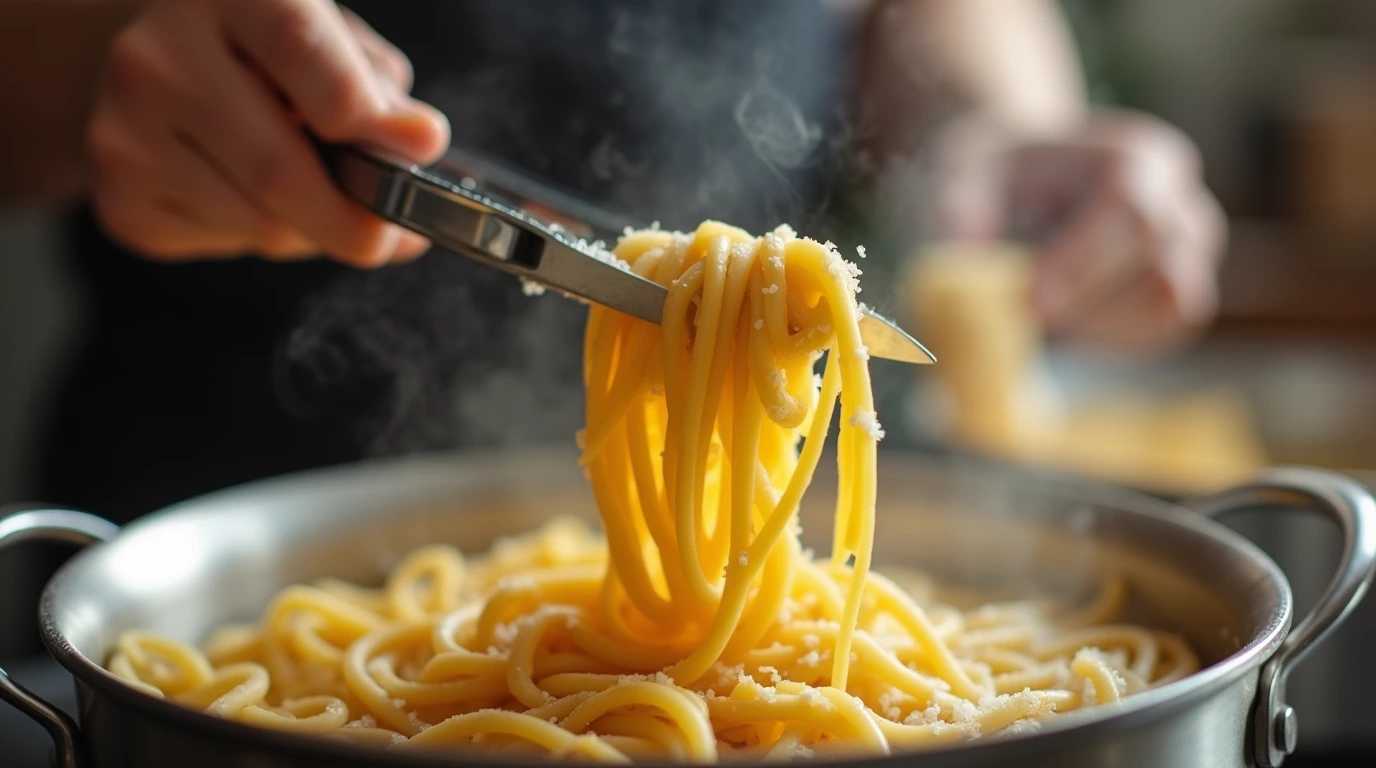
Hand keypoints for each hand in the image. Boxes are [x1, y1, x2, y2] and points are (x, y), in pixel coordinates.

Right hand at [86, 0, 449, 266]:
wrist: (166, 68)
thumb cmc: (274, 58)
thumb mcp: (335, 47)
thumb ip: (378, 92)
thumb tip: (419, 143)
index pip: (299, 50)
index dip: (366, 115)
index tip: (420, 148)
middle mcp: (157, 54)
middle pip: (278, 170)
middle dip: (353, 220)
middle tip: (390, 233)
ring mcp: (125, 129)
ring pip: (260, 225)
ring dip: (311, 230)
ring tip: (313, 196)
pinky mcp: (118, 197)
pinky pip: (225, 247)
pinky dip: (262, 238)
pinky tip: (250, 196)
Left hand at [937, 111, 1226, 355]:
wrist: (1020, 185)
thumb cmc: (994, 181)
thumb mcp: (960, 184)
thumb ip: (961, 219)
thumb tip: (964, 266)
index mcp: (1131, 155)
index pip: (1128, 209)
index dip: (1081, 263)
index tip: (1028, 302)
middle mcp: (1176, 198)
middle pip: (1158, 266)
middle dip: (1086, 303)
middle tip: (1023, 317)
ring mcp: (1191, 248)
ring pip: (1169, 302)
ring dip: (1101, 323)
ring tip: (1041, 309)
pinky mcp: (1183, 292)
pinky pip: (1167, 326)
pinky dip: (1115, 337)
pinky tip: (1067, 321)